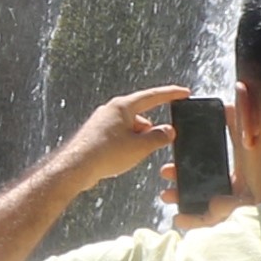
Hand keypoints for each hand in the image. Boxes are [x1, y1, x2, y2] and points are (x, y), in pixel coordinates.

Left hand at [49, 85, 182, 194]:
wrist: (76, 167)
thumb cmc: (105, 154)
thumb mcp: (140, 147)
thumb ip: (159, 137)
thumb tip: (169, 130)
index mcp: (123, 106)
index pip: (153, 96)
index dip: (171, 94)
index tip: (184, 93)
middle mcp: (111, 110)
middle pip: (141, 114)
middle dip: (151, 129)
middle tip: (158, 142)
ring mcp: (102, 122)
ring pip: (130, 127)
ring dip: (138, 139)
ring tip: (137, 155)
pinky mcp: (96, 134)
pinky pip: (119, 135)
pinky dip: (127, 144)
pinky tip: (125, 157)